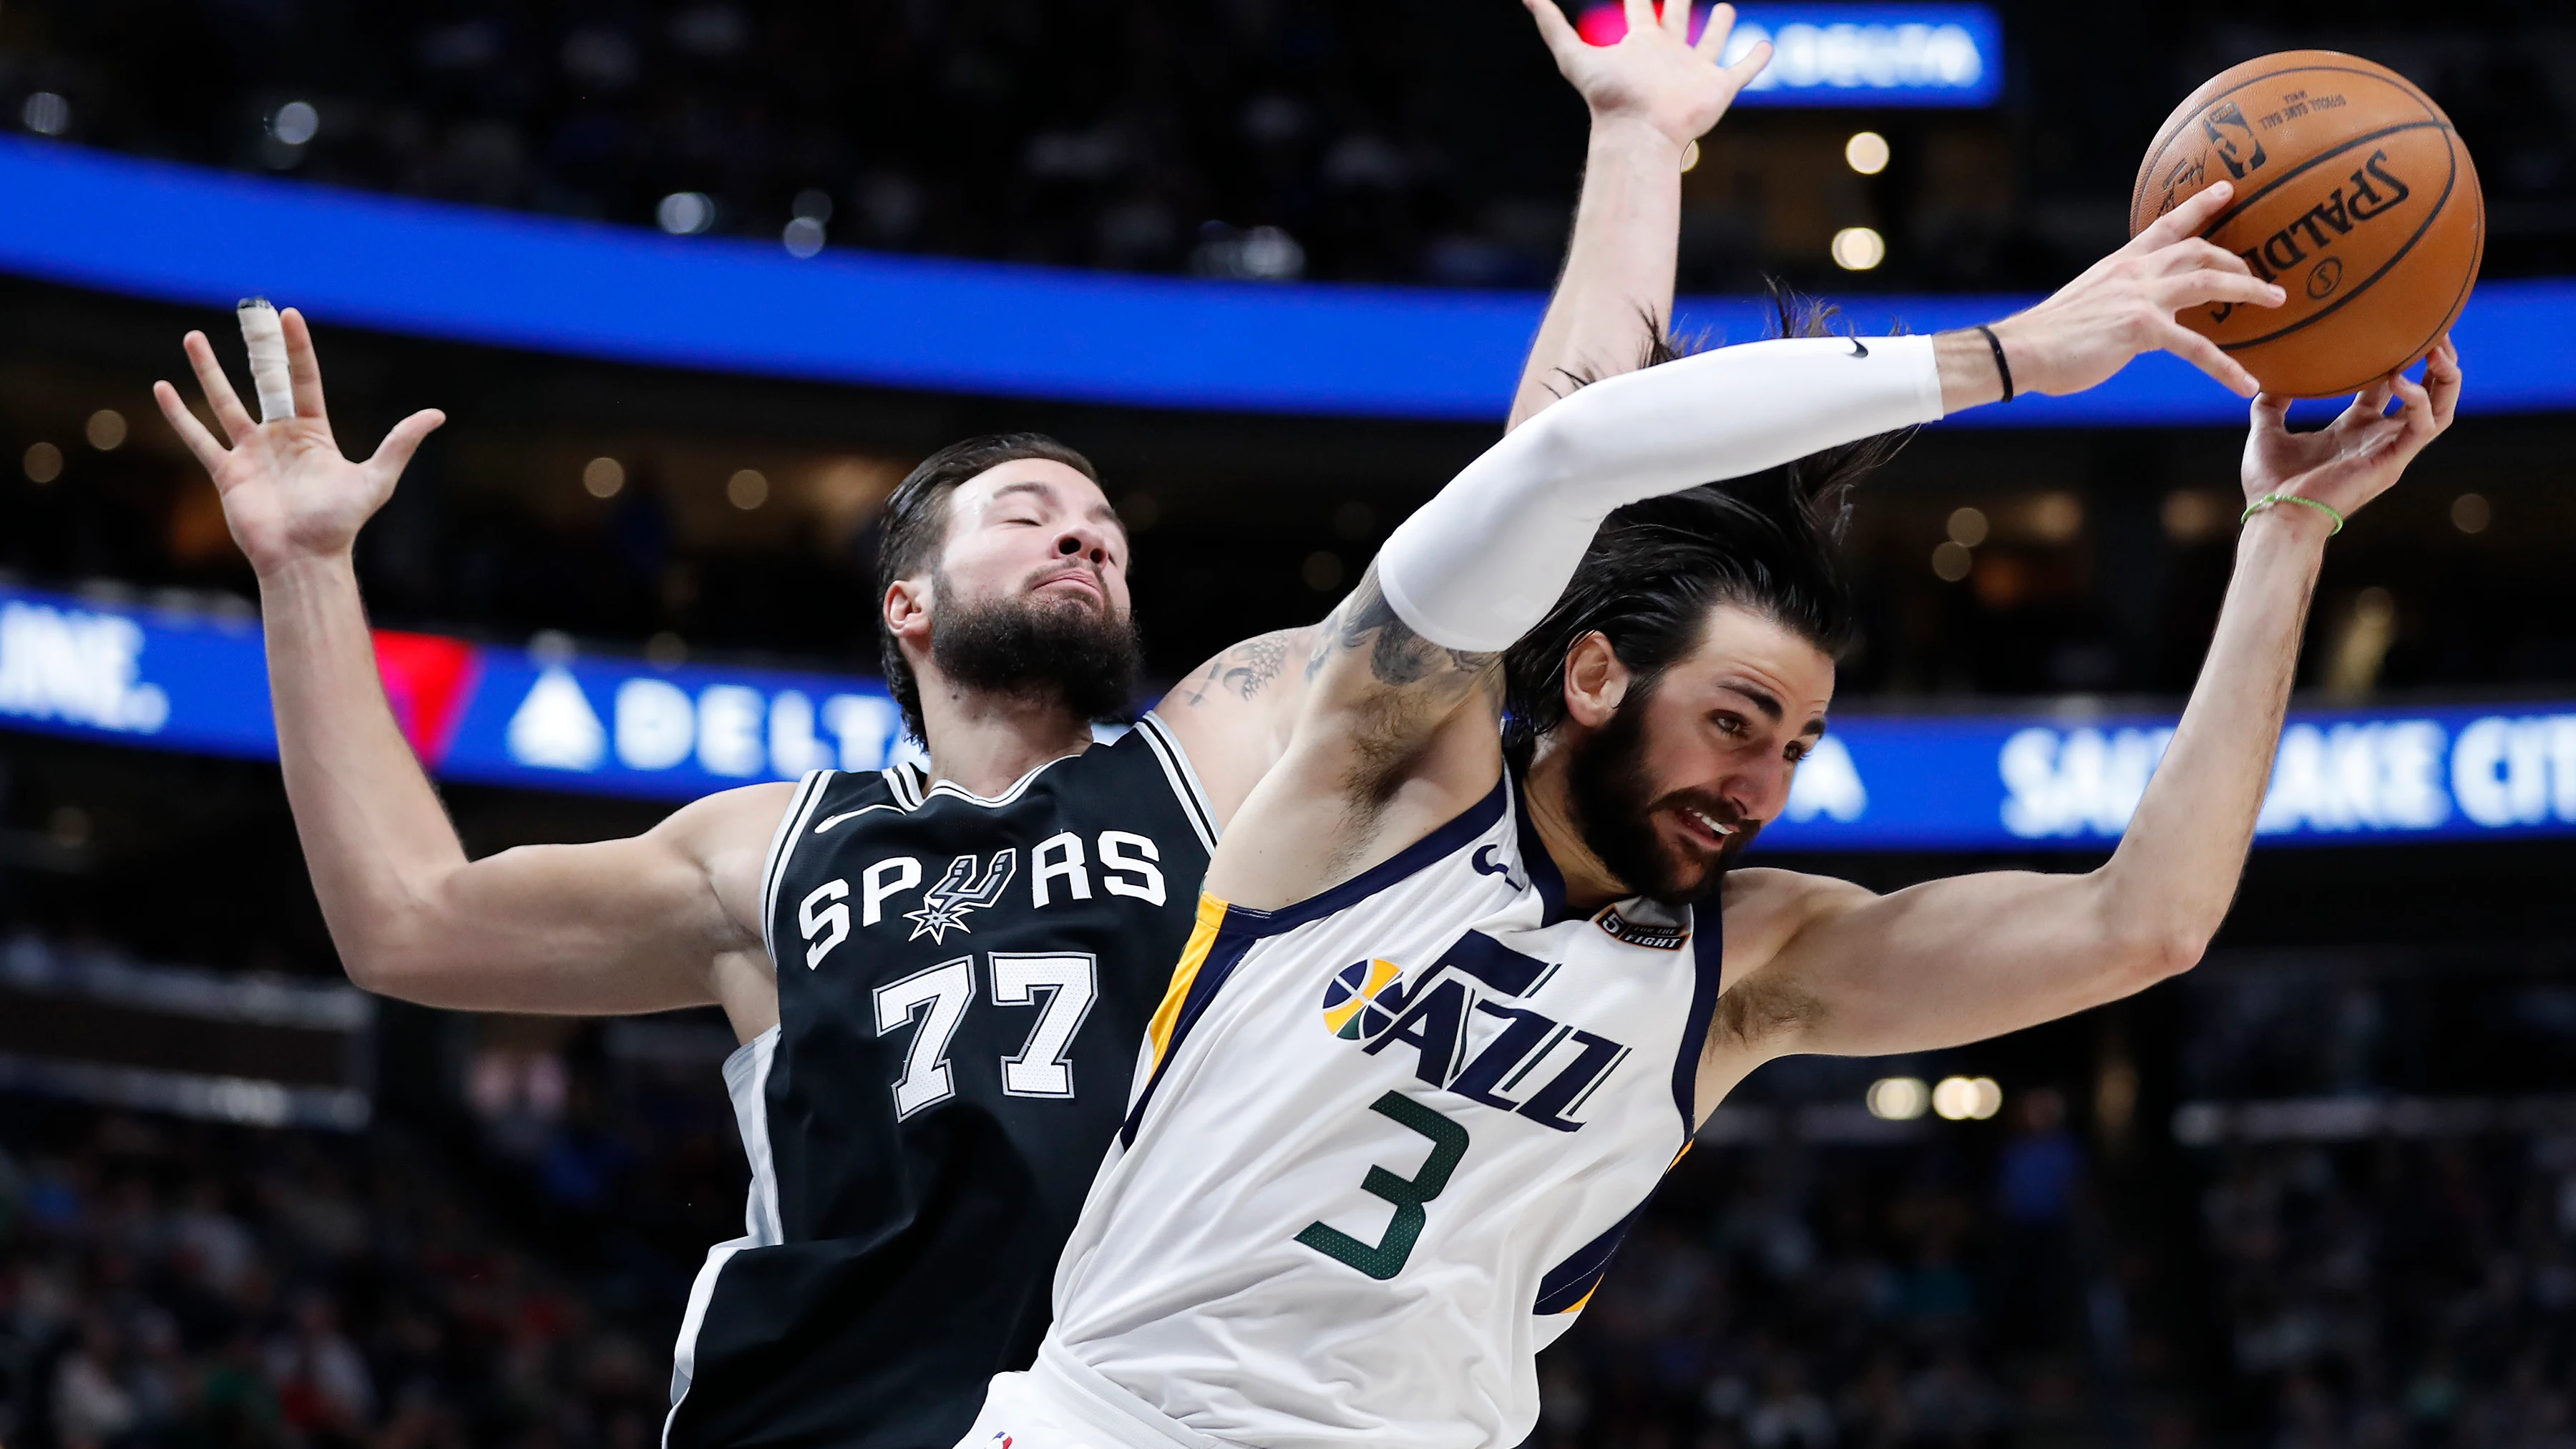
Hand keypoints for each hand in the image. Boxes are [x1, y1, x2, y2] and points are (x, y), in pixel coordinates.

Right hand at [153, 308, 443, 578]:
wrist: (305, 559)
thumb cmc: (340, 523)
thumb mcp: (376, 479)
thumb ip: (400, 443)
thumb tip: (437, 414)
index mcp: (313, 433)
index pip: (303, 379)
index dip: (297, 348)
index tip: (290, 315)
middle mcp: (280, 437)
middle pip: (264, 382)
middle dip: (255, 349)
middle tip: (247, 313)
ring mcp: (251, 452)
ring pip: (224, 402)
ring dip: (208, 370)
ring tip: (193, 337)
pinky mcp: (227, 472)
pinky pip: (198, 438)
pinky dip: (179, 415)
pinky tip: (163, 388)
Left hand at [1522, 0, 1770, 150]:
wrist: (1638, 133)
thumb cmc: (1608, 98)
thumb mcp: (1574, 56)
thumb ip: (1551, 25)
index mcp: (1640, 44)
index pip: (1639, 8)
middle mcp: (1668, 55)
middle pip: (1676, 19)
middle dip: (1679, 1)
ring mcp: (1694, 71)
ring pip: (1710, 42)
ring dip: (1719, 27)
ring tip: (1725, 10)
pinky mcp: (1717, 88)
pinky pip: (1742, 70)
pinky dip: (1755, 59)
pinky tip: (1763, 46)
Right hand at [1985, 181, 2285, 398]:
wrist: (2021, 349)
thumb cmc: (2047, 336)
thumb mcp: (2086, 302)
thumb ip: (2114, 300)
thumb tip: (2125, 316)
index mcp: (2121, 263)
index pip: (2166, 225)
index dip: (2200, 206)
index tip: (2227, 189)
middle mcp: (2136, 271)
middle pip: (2199, 248)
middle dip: (2236, 256)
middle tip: (2260, 273)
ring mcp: (2142, 297)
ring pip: (2210, 281)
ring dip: (2250, 288)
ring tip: (2277, 300)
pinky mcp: (2143, 329)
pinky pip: (2198, 348)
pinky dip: (2226, 367)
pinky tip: (2245, 385)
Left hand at [2241, 336, 2459, 526]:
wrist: (2276, 515)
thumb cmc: (2271, 484)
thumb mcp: (2267, 432)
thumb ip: (2270, 404)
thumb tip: (2266, 379)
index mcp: (2353, 428)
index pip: (2389, 386)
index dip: (2400, 357)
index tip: (2399, 327)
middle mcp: (2378, 436)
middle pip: (2428, 392)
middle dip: (2437, 360)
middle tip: (2434, 329)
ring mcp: (2390, 449)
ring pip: (2442, 408)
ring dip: (2445, 377)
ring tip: (2438, 348)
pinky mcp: (2393, 461)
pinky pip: (2424, 426)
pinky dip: (2419, 400)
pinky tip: (2400, 379)